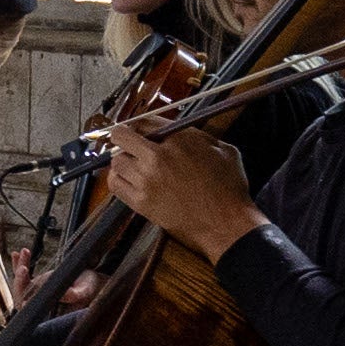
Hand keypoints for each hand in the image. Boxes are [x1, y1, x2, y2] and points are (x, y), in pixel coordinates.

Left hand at [119, 129, 262, 259]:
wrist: (226, 224)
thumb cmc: (229, 189)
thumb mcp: (224, 150)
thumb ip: (198, 136)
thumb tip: (178, 131)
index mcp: (180, 139)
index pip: (145, 121)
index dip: (139, 124)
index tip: (138, 129)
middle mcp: (158, 156)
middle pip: (122, 137)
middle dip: (122, 137)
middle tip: (126, 141)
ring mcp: (147, 180)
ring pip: (116, 161)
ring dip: (121, 159)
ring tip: (130, 163)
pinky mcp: (141, 202)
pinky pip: (115, 184)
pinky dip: (117, 178)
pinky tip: (126, 178)